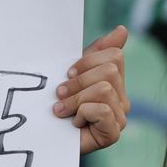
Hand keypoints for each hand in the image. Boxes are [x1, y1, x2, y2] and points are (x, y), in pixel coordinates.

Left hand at [56, 25, 128, 154]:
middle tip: (61, 94)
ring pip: (104, 89)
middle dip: (79, 81)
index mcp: (115, 81)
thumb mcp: (74, 72)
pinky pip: (103, 111)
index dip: (87, 61)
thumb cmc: (58, 103)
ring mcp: (120, 117)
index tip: (68, 73)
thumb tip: (123, 29)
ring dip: (76, 99)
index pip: (114, 56)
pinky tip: (75, 123)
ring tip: (62, 110)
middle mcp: (122, 99)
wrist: (44, 136)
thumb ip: (98, 51)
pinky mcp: (113, 133)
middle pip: (110, 71)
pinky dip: (83, 114)